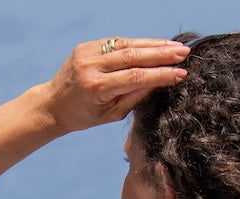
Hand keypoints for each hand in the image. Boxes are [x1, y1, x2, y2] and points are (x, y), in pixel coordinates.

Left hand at [42, 38, 189, 133]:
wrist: (55, 104)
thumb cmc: (85, 115)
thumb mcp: (112, 114)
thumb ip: (135, 96)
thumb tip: (160, 80)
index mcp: (97, 88)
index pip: (135, 77)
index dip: (160, 74)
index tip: (181, 73)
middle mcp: (91, 66)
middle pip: (133, 55)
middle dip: (161, 54)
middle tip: (184, 53)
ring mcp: (87, 52)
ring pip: (126, 44)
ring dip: (153, 44)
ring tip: (175, 47)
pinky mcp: (87, 45)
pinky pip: (117, 42)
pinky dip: (137, 43)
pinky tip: (155, 44)